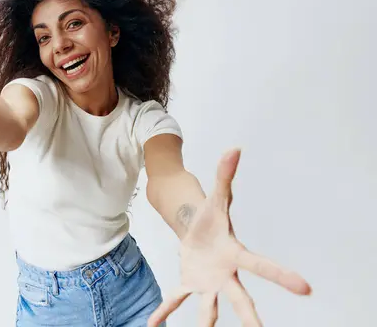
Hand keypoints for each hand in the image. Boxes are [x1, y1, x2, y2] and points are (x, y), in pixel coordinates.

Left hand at [148, 149, 311, 326]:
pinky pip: (176, 298)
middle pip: (240, 298)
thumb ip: (225, 176)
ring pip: (208, 307)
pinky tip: (152, 324)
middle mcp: (225, 274)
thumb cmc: (212, 217)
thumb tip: (234, 148)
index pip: (261, 264)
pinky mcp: (189, 283)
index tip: (306, 288)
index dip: (282, 275)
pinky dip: (165, 311)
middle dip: (250, 317)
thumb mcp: (217, 197)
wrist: (197, 229)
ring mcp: (207, 282)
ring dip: (205, 322)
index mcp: (235, 253)